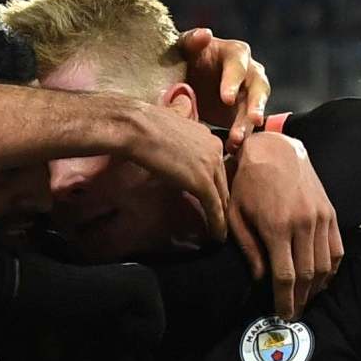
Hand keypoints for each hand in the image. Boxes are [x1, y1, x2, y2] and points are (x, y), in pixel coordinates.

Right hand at [119, 101, 230, 239]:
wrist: (137, 127)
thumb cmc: (145, 124)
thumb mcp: (171, 125)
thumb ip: (182, 133)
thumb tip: (179, 123)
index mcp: (209, 137)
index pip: (217, 166)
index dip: (215, 184)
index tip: (213, 197)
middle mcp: (216, 149)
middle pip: (223, 182)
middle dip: (222, 200)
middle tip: (220, 218)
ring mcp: (211, 166)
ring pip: (222, 196)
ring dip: (222, 215)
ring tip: (220, 231)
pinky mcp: (203, 183)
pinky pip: (214, 208)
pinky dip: (217, 224)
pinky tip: (217, 237)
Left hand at [178, 28, 269, 150]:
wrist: (183, 80)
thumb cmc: (184, 58)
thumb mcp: (183, 48)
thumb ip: (191, 40)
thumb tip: (206, 34)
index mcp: (235, 53)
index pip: (239, 65)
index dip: (234, 81)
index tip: (227, 99)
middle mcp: (249, 72)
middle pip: (259, 87)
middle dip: (256, 104)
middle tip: (252, 120)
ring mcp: (250, 94)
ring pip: (256, 109)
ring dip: (248, 125)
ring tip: (237, 140)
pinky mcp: (245, 114)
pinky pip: (248, 126)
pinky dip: (241, 137)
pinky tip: (231, 148)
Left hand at [226, 130, 341, 319]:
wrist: (274, 149)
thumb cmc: (247, 182)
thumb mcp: (236, 214)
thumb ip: (248, 248)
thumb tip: (261, 279)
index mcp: (276, 226)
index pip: (285, 276)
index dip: (285, 300)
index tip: (282, 315)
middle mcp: (303, 224)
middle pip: (307, 275)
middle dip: (301, 299)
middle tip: (294, 314)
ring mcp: (320, 218)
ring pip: (325, 266)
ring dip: (317, 288)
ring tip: (305, 299)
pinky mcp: (330, 212)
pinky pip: (337, 249)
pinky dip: (332, 269)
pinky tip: (322, 280)